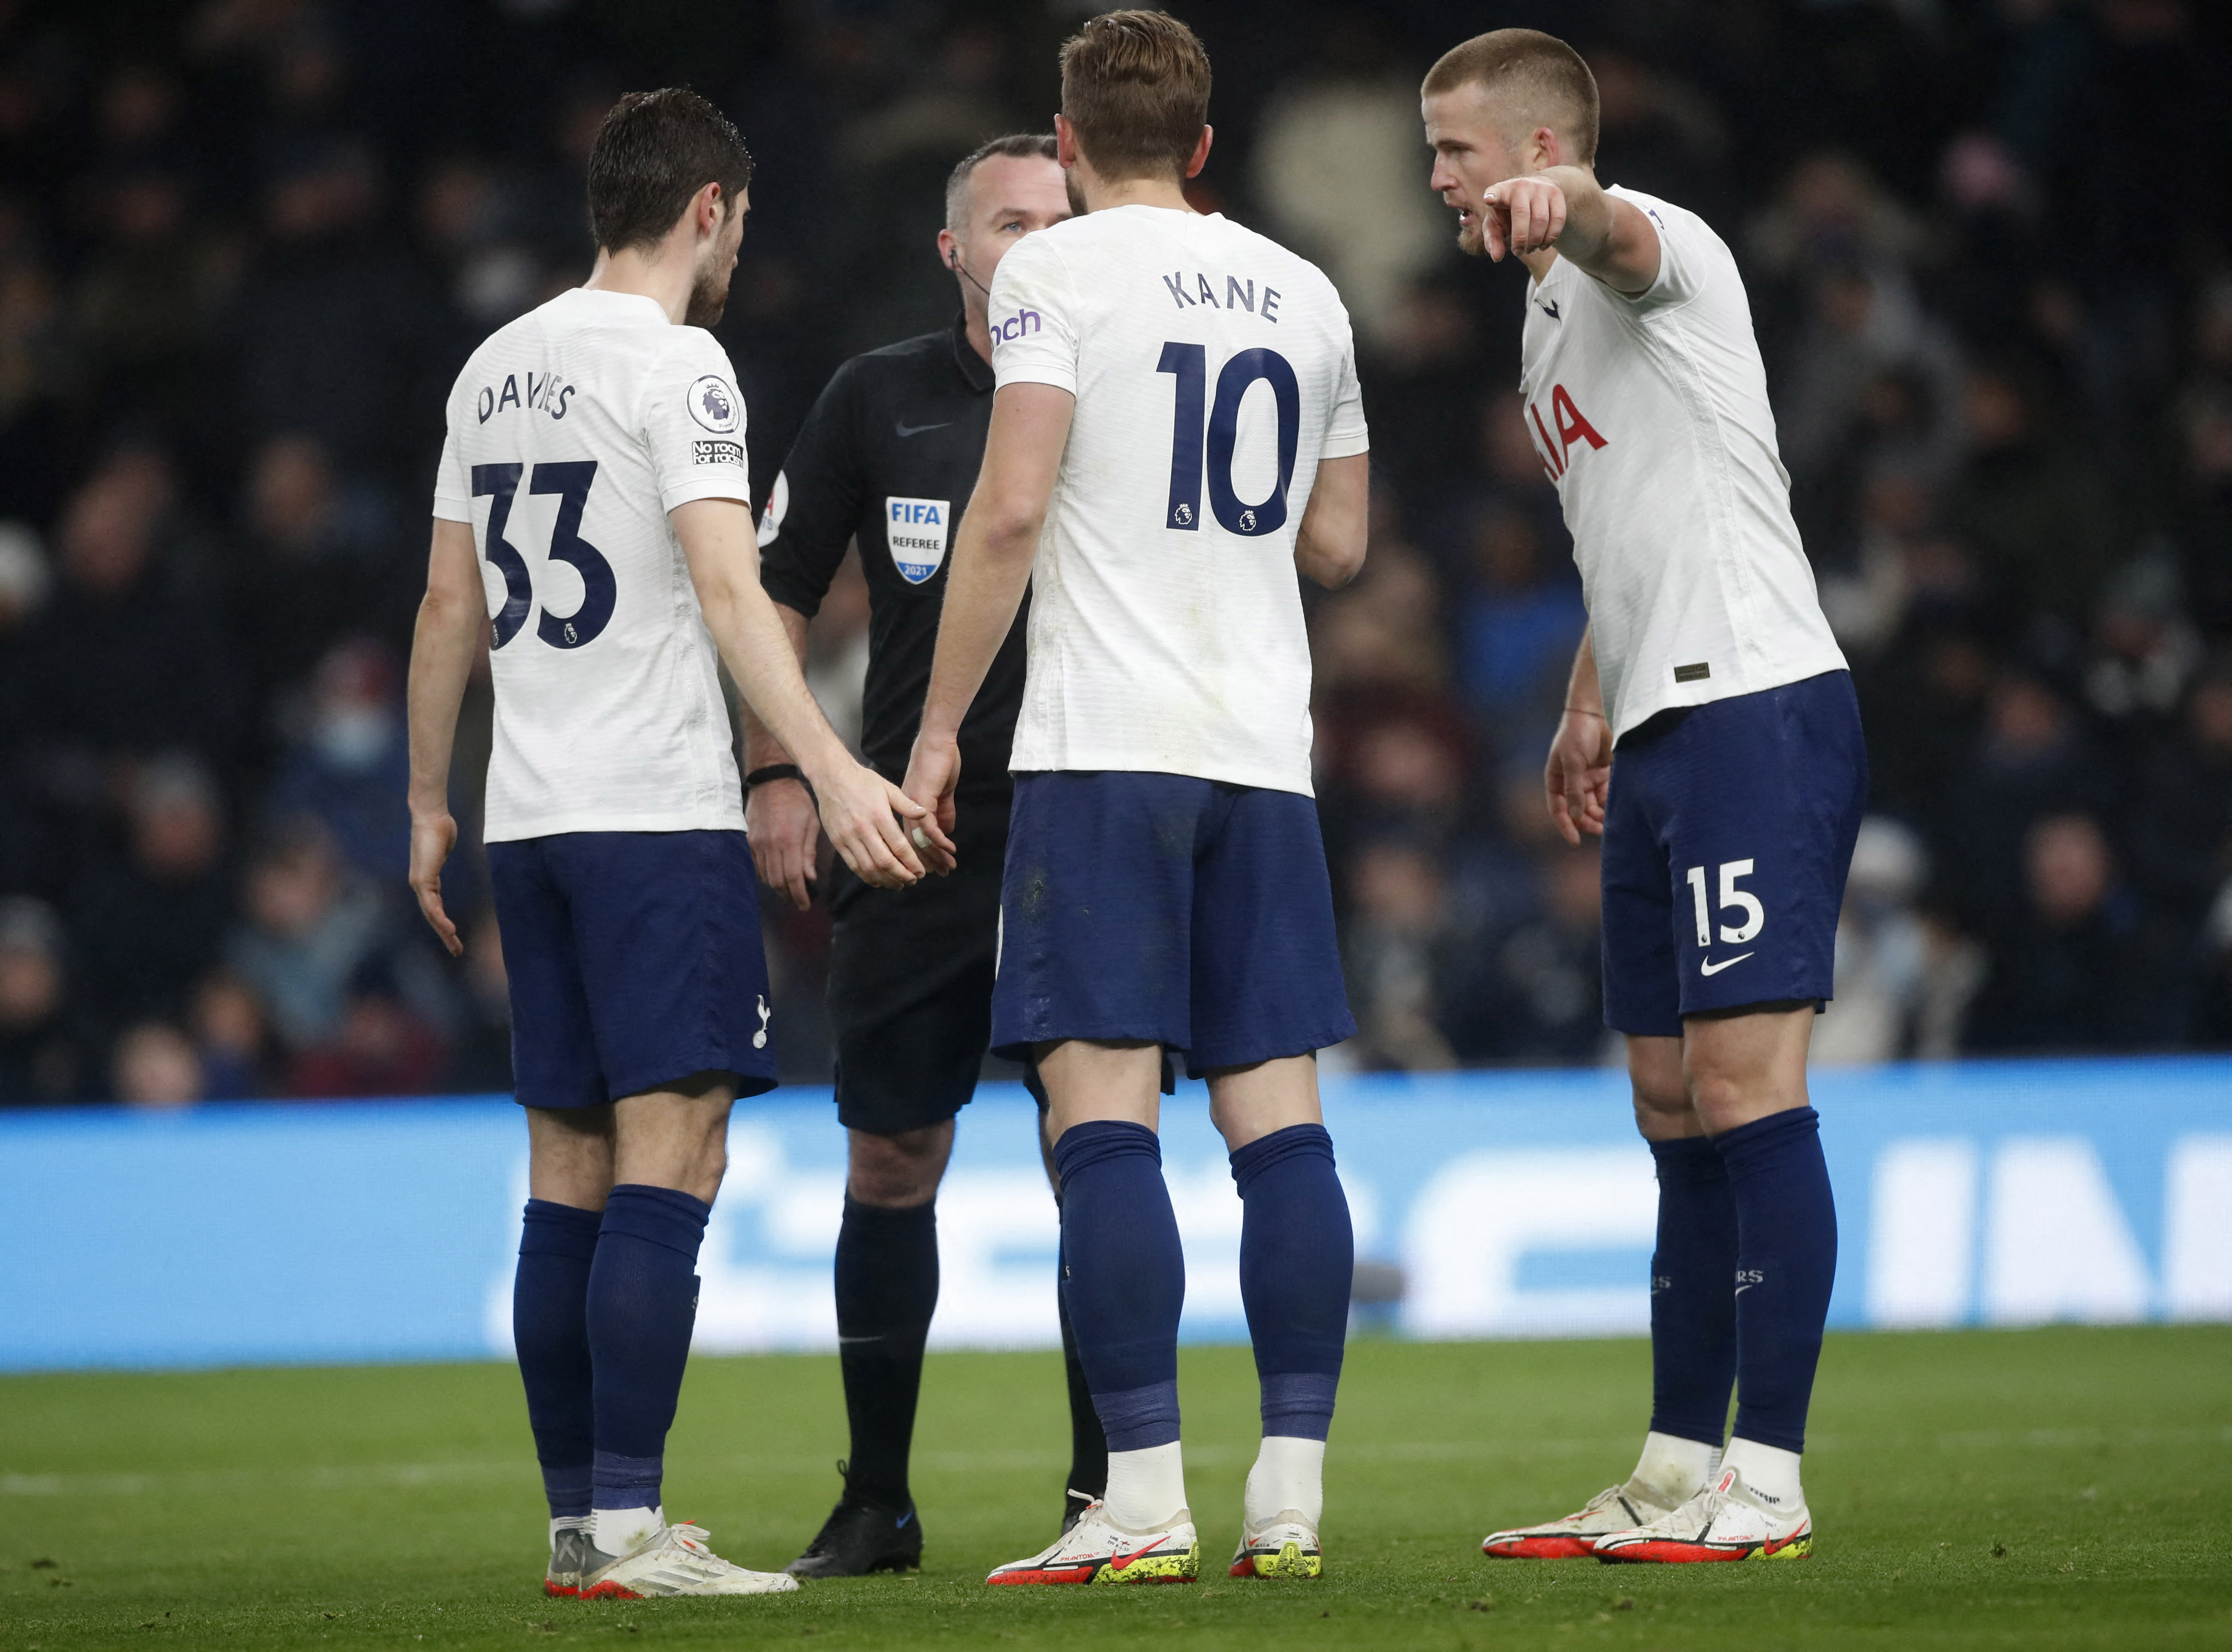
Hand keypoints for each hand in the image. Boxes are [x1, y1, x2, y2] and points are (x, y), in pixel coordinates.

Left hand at [408, 810, 462, 955]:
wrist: (431, 817)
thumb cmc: (440, 829)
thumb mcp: (443, 848)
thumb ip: (442, 855)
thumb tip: (444, 847)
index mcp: (426, 880)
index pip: (434, 908)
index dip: (443, 923)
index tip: (454, 935)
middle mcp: (420, 885)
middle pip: (432, 916)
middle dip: (444, 935)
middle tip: (456, 950)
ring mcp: (420, 883)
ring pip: (431, 915)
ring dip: (443, 932)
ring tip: (455, 945)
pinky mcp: (423, 879)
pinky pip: (432, 904)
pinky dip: (440, 918)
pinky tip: (449, 929)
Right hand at [745, 777, 821, 910]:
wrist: (771, 781)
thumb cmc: (797, 800)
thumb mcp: (811, 823)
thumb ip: (809, 852)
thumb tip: (810, 878)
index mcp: (788, 841)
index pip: (792, 877)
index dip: (799, 895)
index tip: (805, 905)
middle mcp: (770, 845)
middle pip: (777, 882)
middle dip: (788, 895)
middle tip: (799, 901)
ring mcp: (757, 844)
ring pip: (765, 876)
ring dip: (778, 888)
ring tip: (790, 891)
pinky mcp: (749, 841)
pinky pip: (756, 866)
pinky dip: (766, 876)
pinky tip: (776, 877)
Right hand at [811, 757, 940, 888]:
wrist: (831, 777)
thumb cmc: (863, 781)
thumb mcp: (888, 787)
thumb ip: (906, 804)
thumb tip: (924, 814)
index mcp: (879, 815)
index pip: (899, 847)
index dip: (912, 863)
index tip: (921, 872)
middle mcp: (863, 829)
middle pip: (885, 862)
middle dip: (901, 875)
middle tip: (913, 881)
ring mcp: (848, 837)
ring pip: (868, 868)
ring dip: (885, 880)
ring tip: (898, 884)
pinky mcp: (837, 842)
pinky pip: (853, 865)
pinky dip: (866, 877)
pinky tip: (878, 881)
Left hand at [900, 733, 962, 874]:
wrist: (936, 742)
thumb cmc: (939, 762)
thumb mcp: (942, 792)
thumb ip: (944, 812)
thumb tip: (946, 832)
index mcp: (907, 807)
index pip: (912, 837)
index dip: (924, 853)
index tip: (935, 867)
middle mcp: (906, 809)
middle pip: (914, 843)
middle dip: (929, 860)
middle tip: (942, 873)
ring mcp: (913, 806)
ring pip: (921, 838)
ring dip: (936, 855)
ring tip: (949, 866)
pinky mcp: (923, 800)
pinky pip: (929, 827)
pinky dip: (940, 840)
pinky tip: (950, 849)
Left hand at [1481, 174, 1567, 260]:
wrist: (1534, 194)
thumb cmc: (1508, 213)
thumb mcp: (1496, 225)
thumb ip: (1493, 241)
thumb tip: (1497, 257)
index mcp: (1502, 192)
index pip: (1497, 192)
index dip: (1493, 195)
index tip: (1489, 199)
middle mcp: (1521, 186)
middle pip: (1522, 214)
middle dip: (1520, 239)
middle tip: (1518, 252)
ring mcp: (1541, 188)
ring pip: (1541, 219)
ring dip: (1535, 241)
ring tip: (1530, 249)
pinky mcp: (1556, 194)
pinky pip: (1558, 219)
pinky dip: (1551, 237)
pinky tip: (1543, 245)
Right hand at [1544, 707, 1611, 845]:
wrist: (1595, 714)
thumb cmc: (1577, 734)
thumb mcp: (1573, 761)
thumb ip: (1575, 788)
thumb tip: (1576, 816)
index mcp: (1556, 781)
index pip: (1558, 810)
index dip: (1565, 826)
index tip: (1575, 841)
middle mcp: (1570, 783)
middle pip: (1578, 811)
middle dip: (1588, 822)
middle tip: (1601, 831)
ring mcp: (1586, 780)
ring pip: (1593, 805)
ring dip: (1600, 814)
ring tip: (1610, 820)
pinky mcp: (1602, 774)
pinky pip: (1605, 794)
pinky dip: (1610, 801)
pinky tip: (1617, 804)